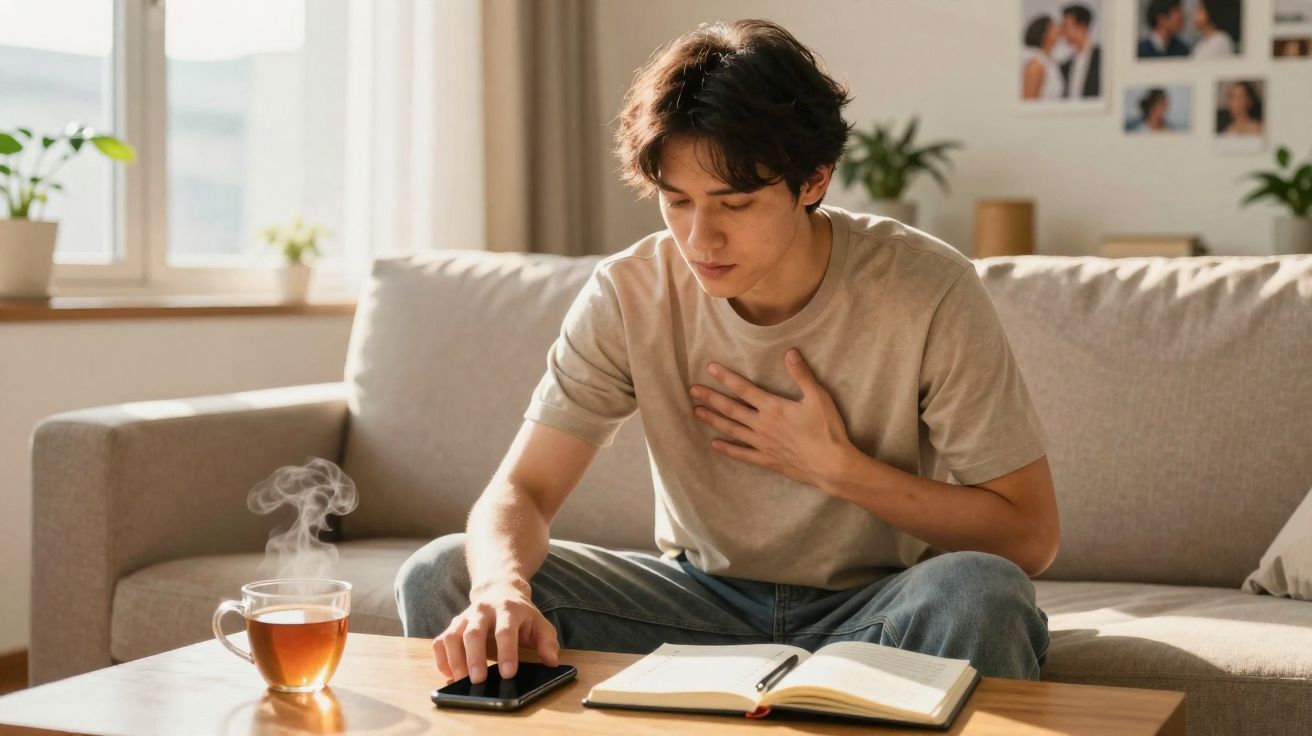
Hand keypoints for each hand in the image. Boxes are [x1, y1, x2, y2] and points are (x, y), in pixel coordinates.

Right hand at [432, 580, 559, 683]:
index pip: (505, 631)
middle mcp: (483, 611)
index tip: (508, 674)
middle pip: (474, 632)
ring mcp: (465, 617)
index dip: (506, 652)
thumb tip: (552, 661)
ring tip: (461, 680)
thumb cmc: (521, 614)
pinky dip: (441, 659)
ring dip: (454, 659)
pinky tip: (449, 674)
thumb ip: (547, 641)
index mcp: (508, 610)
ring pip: (452, 636)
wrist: (500, 590)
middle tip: (478, 680)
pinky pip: (440, 641)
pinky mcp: (453, 626)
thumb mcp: (540, 623)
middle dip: (475, 657)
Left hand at [690, 348, 853, 488]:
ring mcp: (762, 444)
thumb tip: (790, 352)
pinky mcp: (766, 460)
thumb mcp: (818, 398)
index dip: (726, 378)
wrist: (831, 465)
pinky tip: (715, 444)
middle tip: (692, 391)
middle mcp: (762, 425)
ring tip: (696, 412)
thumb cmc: (827, 430)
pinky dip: (727, 449)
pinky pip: (742, 454)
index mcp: (773, 408)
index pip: (744, 389)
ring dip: (713, 420)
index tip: (710, 369)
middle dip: (710, 398)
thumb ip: (802, 375)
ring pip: (731, 429)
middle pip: (731, 409)